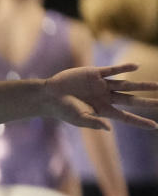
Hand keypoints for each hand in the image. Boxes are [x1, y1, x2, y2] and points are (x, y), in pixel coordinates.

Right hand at [43, 64, 157, 129]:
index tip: (155, 126)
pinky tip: (135, 67)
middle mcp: (106, 98)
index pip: (126, 117)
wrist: (49, 94)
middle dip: (147, 102)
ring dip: (141, 85)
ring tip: (157, 85)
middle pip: (131, 100)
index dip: (140, 121)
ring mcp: (101, 85)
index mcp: (103, 111)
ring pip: (126, 85)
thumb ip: (94, 123)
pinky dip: (124, 68)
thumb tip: (109, 128)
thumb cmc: (62, 110)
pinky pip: (112, 70)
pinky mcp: (94, 73)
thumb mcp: (78, 119)